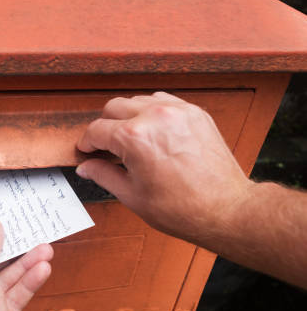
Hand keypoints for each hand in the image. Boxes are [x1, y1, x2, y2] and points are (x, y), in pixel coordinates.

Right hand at [76, 92, 252, 242]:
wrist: (225, 209)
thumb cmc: (181, 208)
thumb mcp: (132, 195)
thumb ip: (103, 175)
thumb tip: (86, 167)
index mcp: (134, 138)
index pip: (97, 130)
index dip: (87, 143)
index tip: (87, 150)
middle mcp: (154, 117)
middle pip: (113, 108)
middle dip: (104, 126)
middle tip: (105, 147)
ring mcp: (177, 111)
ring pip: (137, 101)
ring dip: (127, 117)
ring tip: (130, 140)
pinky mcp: (194, 113)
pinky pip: (162, 102)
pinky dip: (151, 113)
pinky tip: (152, 132)